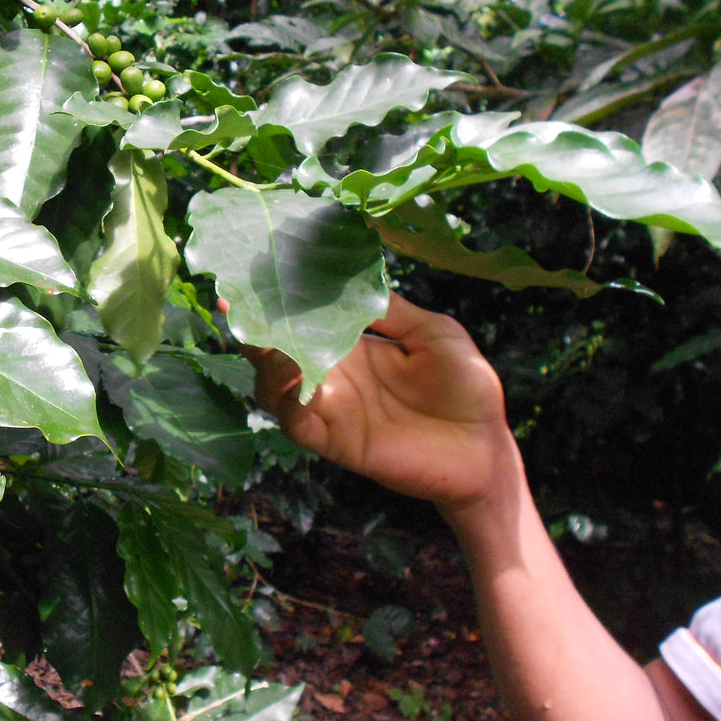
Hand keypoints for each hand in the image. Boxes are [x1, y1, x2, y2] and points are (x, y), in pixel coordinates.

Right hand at [241, 293, 520, 511]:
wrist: (485, 446)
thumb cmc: (466, 387)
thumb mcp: (433, 333)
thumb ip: (391, 311)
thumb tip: (352, 279)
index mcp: (351, 344)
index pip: (301, 319)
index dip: (275, 300)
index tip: (251, 274)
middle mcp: (331, 374)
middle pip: (272, 352)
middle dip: (252, 328)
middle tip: (235, 304)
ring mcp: (330, 408)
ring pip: (272, 387)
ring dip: (265, 365)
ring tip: (270, 343)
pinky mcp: (336, 441)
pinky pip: (296, 424)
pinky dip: (288, 404)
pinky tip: (298, 383)